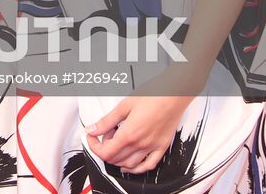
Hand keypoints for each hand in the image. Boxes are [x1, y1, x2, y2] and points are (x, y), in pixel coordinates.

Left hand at [85, 67, 199, 174]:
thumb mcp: (124, 106)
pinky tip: (130, 165)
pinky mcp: (161, 147)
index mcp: (129, 134)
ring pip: (130, 165)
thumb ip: (107, 121)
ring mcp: (152, 148)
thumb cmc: (152, 96)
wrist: (174, 95)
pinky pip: (148, 166)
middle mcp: (141, 144)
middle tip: (103, 135)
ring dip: (117, 159)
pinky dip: (136, 169)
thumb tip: (92, 129)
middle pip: (115, 159)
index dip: (94, 146)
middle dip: (104, 149)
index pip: (106, 152)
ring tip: (116, 143)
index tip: (91, 137)